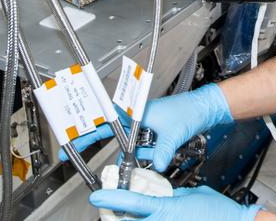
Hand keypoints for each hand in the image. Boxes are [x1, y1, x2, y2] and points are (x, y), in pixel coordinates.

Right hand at [62, 84, 232, 171]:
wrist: (205, 108)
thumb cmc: (189, 110)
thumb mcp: (173, 133)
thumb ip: (162, 152)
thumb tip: (155, 166)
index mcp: (135, 110)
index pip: (104, 118)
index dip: (84, 129)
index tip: (70, 139)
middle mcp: (136, 115)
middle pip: (107, 129)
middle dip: (90, 139)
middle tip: (72, 151)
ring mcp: (143, 124)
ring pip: (124, 141)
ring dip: (121, 153)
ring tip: (115, 165)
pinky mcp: (151, 132)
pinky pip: (137, 146)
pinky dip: (135, 155)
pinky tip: (137, 163)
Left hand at [89, 185, 260, 220]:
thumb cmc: (219, 213)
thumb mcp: (191, 195)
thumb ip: (170, 194)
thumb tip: (158, 195)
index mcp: (166, 211)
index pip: (132, 204)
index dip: (112, 199)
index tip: (98, 195)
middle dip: (115, 213)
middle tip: (109, 203)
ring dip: (128, 218)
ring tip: (125, 209)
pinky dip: (143, 220)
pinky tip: (144, 215)